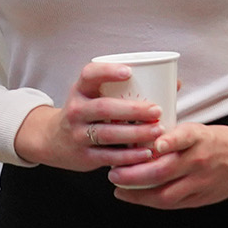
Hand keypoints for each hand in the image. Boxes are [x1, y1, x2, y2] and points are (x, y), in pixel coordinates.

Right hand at [11, 61, 165, 172]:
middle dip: (132, 109)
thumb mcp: (95, 95)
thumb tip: (175, 83)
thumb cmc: (87, 112)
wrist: (53, 140)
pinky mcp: (83, 156)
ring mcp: (78, 134)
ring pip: (107, 133)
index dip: (107, 71)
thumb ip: (126, 89)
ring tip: (157, 131)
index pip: (89, 74)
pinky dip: (129, 156)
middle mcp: (75, 110)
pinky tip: (146, 153)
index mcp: (80, 90)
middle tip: (156, 110)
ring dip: (135, 133)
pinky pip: (108, 156)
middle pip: (103, 108)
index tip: (129, 72)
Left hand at [110, 120, 227, 208]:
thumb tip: (133, 135)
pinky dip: (150, 200)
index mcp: (197, 137)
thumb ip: (169, 136)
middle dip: (134, 175)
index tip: (155, 144)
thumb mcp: (193, 130)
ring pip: (165, 193)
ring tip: (119, 188)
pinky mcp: (200, 197)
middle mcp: (199, 159)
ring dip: (138, 193)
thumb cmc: (210, 141)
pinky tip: (134, 196)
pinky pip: (171, 203)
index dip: (169, 141)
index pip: (184, 137)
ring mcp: (200, 181)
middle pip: (164, 170)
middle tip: (113, 173)